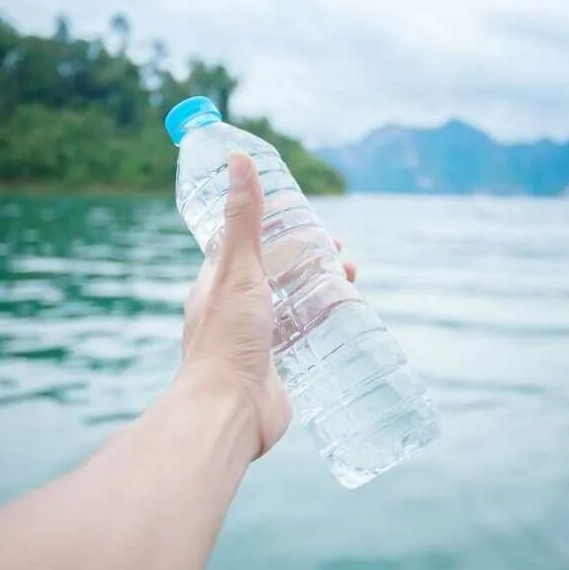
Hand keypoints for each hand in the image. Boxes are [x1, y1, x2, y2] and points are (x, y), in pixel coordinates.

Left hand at [180, 152, 356, 458]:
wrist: (231, 411)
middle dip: (308, 256)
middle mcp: (235, 308)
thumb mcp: (238, 269)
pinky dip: (326, 320)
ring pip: (294, 301)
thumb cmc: (228, 339)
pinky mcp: (278, 365)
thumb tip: (237, 158)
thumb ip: (243, 217)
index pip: (245, 243)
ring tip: (351, 276)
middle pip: (276, 272)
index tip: (304, 214)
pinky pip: (305, 335)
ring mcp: (256, 338)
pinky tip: (348, 313)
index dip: (275, 226)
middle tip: (338, 248)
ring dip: (321, 285)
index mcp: (218, 283)